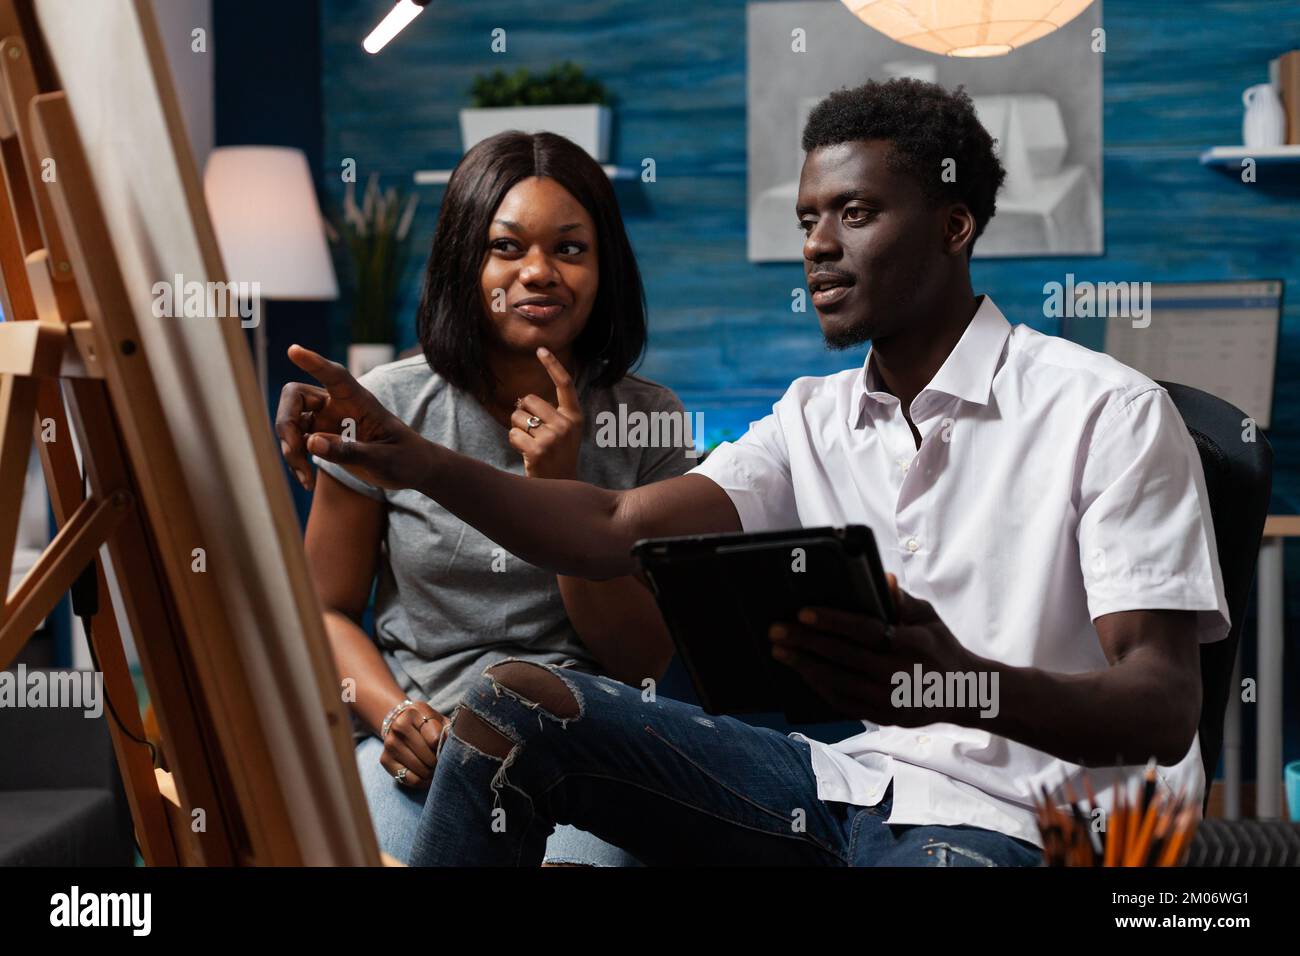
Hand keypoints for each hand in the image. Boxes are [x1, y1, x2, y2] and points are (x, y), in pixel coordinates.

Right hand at [276, 344, 432, 492]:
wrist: (412, 470)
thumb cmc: (406, 458)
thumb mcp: (382, 459)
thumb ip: (349, 452)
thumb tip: (311, 443)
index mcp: (359, 400)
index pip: (335, 375)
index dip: (314, 363)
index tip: (293, 350)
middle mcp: (338, 405)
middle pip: (296, 397)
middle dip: (287, 423)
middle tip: (295, 451)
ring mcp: (327, 420)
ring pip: (291, 422)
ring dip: (290, 449)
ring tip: (306, 479)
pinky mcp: (322, 437)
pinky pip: (296, 443)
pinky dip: (296, 461)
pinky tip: (306, 482)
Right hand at [378, 701, 446, 788]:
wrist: (398, 722)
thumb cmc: (425, 723)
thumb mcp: (438, 719)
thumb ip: (447, 731)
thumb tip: (452, 749)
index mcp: (412, 713)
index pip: (435, 739)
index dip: (444, 747)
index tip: (446, 748)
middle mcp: (398, 727)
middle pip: (429, 757)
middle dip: (439, 763)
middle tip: (442, 762)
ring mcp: (390, 744)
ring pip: (421, 770)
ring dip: (432, 773)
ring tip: (435, 768)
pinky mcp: (385, 760)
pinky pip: (410, 779)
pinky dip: (423, 781)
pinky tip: (427, 776)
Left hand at [508, 348, 583, 479]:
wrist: (561, 486)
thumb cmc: (558, 455)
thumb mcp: (564, 431)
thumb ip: (550, 413)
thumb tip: (521, 400)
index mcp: (575, 416)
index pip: (565, 384)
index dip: (552, 365)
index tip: (541, 349)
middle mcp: (566, 424)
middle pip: (530, 400)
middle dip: (523, 413)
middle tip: (533, 432)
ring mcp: (553, 437)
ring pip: (518, 417)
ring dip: (517, 429)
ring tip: (530, 444)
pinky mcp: (538, 450)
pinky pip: (513, 434)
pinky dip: (514, 442)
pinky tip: (526, 453)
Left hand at [768, 574, 978, 726]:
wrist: (962, 692)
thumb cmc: (939, 646)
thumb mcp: (929, 618)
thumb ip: (903, 600)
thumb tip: (882, 579)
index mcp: (912, 644)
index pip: (866, 630)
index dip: (833, 621)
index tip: (803, 612)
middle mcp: (900, 674)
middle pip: (844, 657)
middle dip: (806, 642)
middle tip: (776, 631)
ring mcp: (891, 699)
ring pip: (839, 682)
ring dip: (805, 666)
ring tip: (780, 651)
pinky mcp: (884, 716)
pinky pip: (844, 702)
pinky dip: (820, 687)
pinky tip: (802, 672)